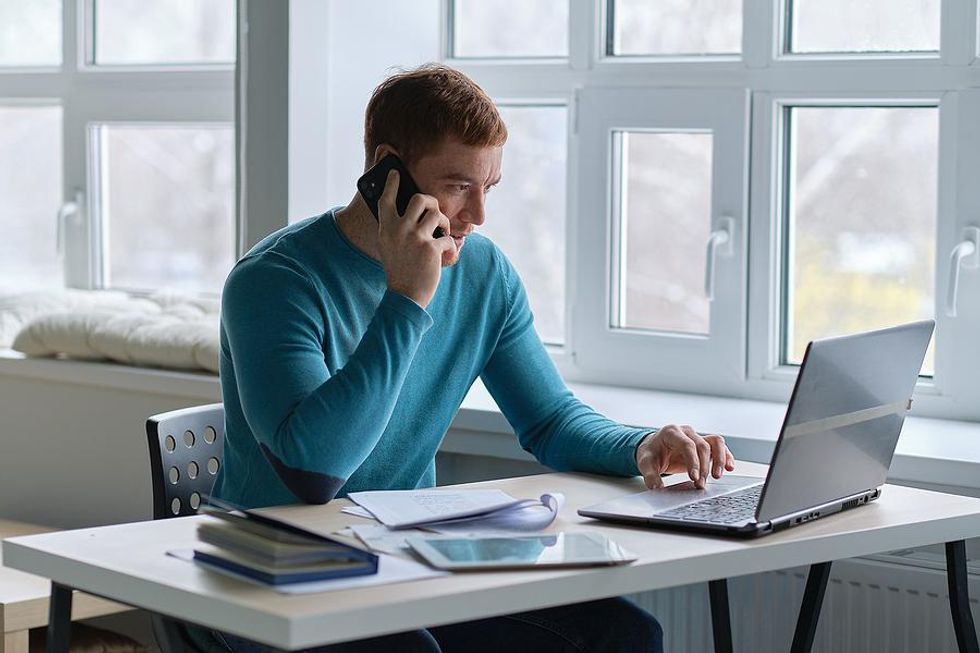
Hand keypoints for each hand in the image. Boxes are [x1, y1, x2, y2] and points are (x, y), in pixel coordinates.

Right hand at [377, 169, 455, 307]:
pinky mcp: (431, 248)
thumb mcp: (390, 246)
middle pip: (419, 199)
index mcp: (386, 228)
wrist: (406, 296)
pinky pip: (447, 238)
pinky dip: (450, 247)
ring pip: (437, 214)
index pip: (386, 199)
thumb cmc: (400, 269)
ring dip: (444, 223)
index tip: (395, 172)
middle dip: (431, 202)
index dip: (391, 183)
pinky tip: (446, 255)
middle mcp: (399, 229)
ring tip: (443, 233)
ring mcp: (415, 238)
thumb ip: (396, 228)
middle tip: (434, 210)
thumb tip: (412, 211)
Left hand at [635, 424, 734, 489]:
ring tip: (718, 476)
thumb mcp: (645, 463)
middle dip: (703, 467)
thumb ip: (650, 475)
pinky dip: (726, 456)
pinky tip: (729, 467)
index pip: (687, 444)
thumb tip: (656, 488)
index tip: (694, 477)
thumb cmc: (651, 453)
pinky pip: (719, 447)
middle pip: (702, 446)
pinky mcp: (704, 444)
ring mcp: (697, 436)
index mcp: (671, 432)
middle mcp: (686, 432)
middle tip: (700, 484)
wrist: (653, 448)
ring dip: (719, 459)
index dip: (693, 461)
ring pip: (715, 442)